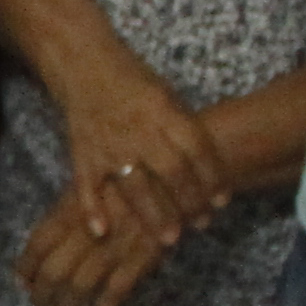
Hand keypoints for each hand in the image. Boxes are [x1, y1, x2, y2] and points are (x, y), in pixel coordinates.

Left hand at [13, 189, 174, 305]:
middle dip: (43, 292)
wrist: (171, 174)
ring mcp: (115, 245)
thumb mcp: (90, 183)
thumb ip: (66, 212)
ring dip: (68, 305)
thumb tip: (41, 246)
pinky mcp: (142, 257)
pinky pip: (117, 291)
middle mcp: (89, 229)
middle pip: (55, 270)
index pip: (39, 243)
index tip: (22, 282)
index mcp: (73, 208)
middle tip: (39, 302)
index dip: (26, 267)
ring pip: (81, 284)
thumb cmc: (124, 177)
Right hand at [54, 56, 230, 249]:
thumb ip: (183, 127)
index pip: (195, 148)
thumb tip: (207, 165)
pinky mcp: (82, 154)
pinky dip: (92, 209)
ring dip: (154, 215)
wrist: (85, 65)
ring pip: (134, 186)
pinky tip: (102, 232)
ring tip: (170, 239)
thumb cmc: (133, 80)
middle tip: (202, 223)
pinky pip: (87, 185)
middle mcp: (138, 130)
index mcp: (163, 110)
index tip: (222, 201)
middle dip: (189, 201)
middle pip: (170, 172)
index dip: (212, 176)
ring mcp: (108, 145)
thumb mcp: (167, 93)